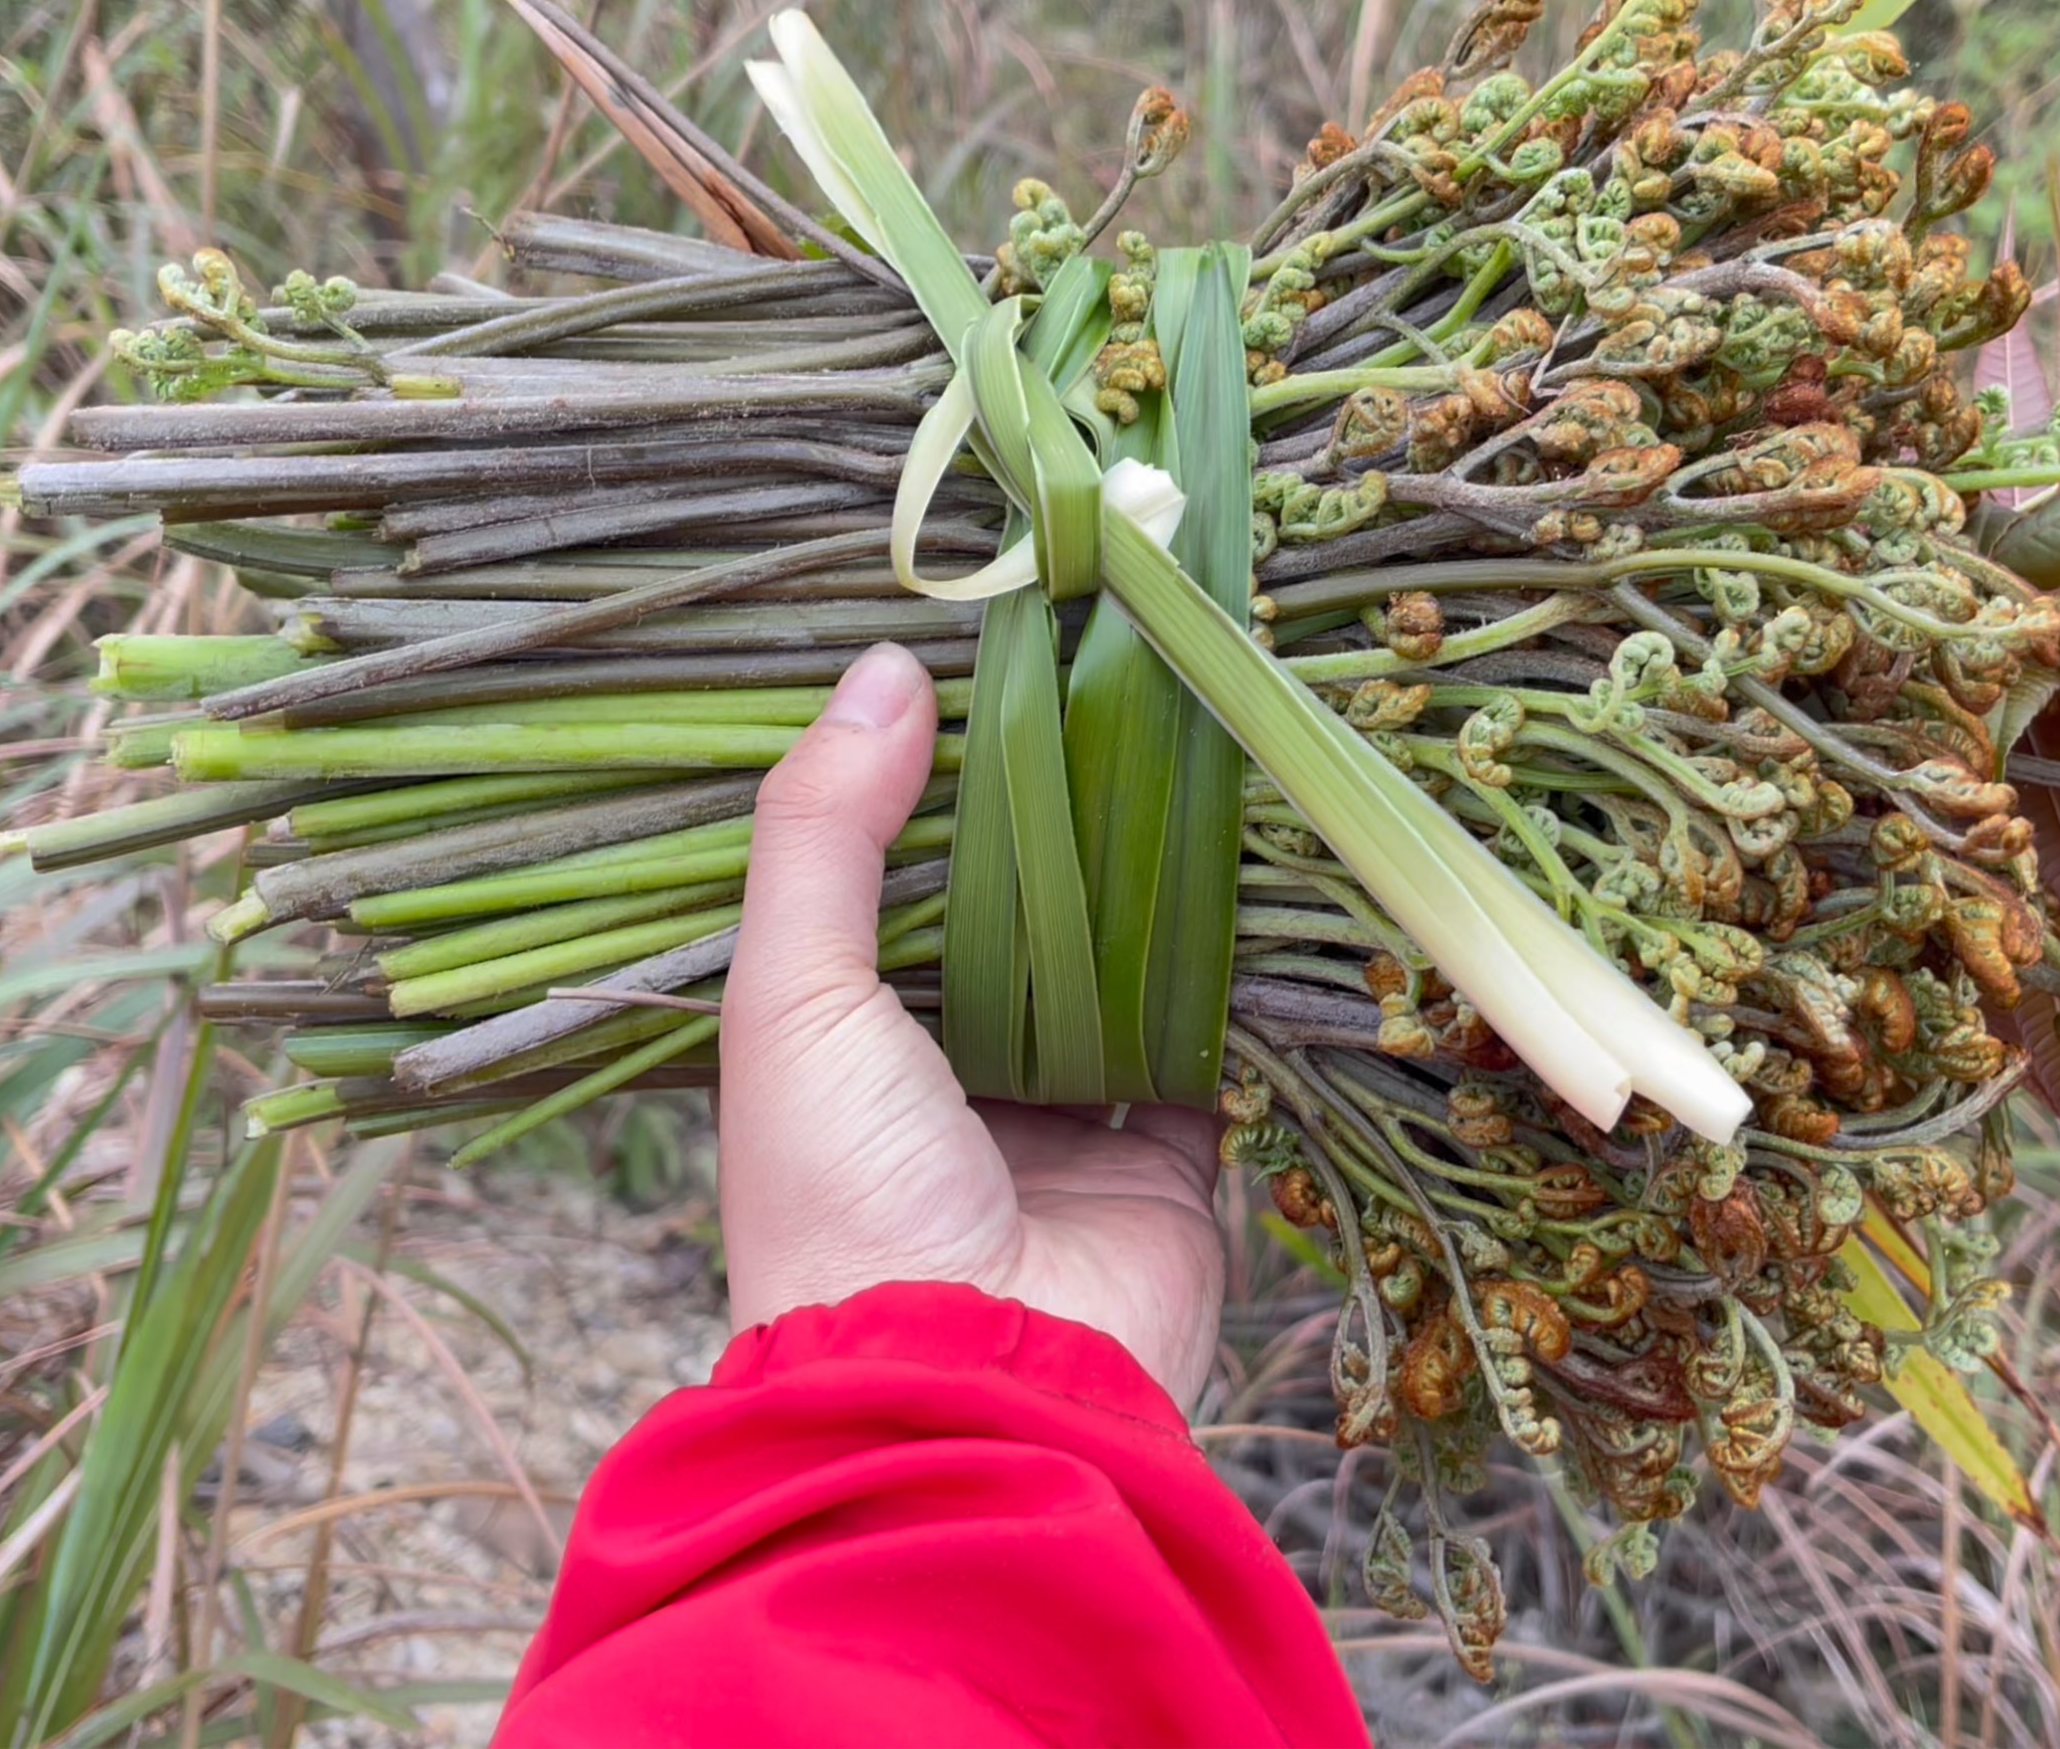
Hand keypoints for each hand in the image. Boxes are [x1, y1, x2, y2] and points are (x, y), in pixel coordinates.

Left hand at [716, 644, 1227, 1407]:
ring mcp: (1069, 1117)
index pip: (904, 880)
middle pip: (1026, 917)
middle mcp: (956, 1073)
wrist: (971, 1394)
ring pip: (1126, 968)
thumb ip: (824, 832)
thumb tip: (882, 668)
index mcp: (849, 1038)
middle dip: (1073, 824)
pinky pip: (1218, 1043)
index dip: (948, 782)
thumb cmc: (843, 1194)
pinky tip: (1268, 869)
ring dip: (1162, 884)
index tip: (1009, 665)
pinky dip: (1241, 974)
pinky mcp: (1172, 1159)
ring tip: (1210, 748)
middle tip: (1135, 688)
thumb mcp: (791, 994)